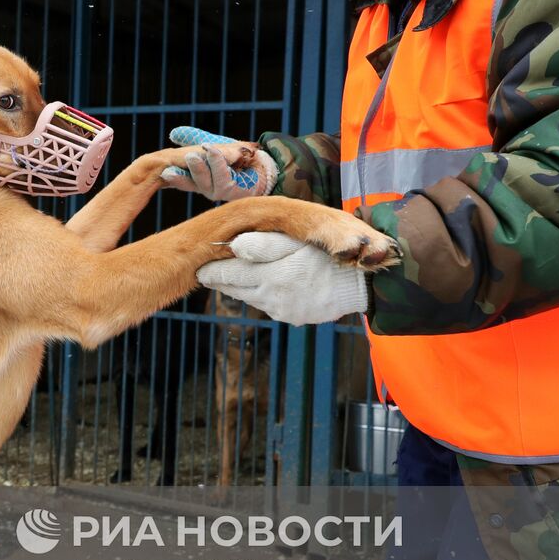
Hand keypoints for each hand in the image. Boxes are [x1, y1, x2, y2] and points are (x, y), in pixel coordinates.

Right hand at [160, 126, 277, 200]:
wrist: (265, 164)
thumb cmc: (240, 157)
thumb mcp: (214, 145)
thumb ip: (194, 139)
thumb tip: (173, 133)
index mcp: (199, 179)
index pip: (182, 179)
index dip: (174, 176)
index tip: (165, 173)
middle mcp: (207, 189)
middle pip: (192, 181)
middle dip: (187, 171)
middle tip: (182, 159)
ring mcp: (218, 192)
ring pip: (205, 179)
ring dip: (204, 165)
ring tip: (201, 151)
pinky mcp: (231, 192)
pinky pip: (222, 176)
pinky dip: (219, 161)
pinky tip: (216, 151)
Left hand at [197, 232, 368, 325]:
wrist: (359, 284)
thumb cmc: (327, 255)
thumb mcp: (298, 242)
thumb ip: (265, 244)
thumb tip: (233, 246)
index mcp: (271, 276)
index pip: (230, 274)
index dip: (213, 271)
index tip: (199, 267)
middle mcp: (272, 297)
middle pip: (236, 288)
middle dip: (221, 280)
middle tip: (206, 273)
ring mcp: (281, 310)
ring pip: (250, 297)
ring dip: (241, 287)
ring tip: (231, 276)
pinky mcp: (291, 317)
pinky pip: (269, 305)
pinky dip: (262, 295)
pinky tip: (266, 284)